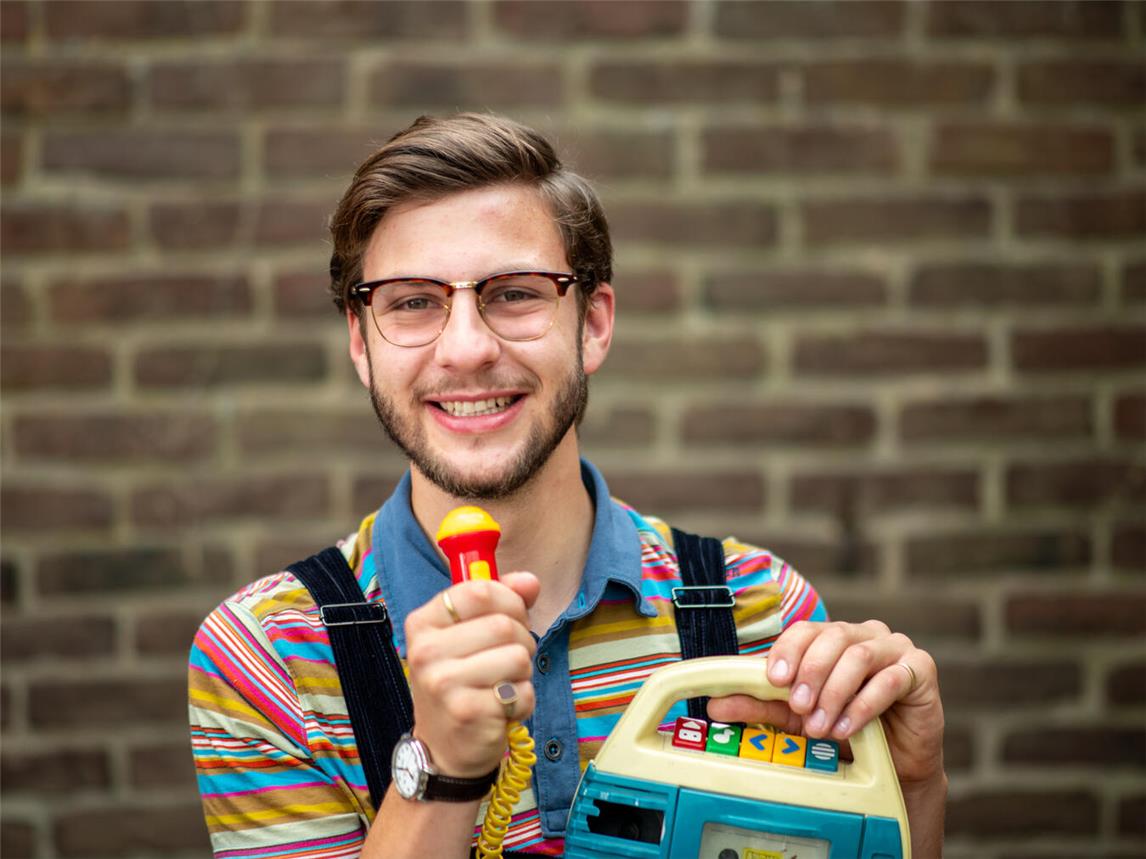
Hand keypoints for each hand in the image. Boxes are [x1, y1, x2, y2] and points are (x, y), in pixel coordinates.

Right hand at [404, 573, 540, 777]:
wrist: (442, 747)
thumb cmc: (461, 682)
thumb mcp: (471, 635)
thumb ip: (502, 600)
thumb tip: (530, 581)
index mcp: (424, 623)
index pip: (479, 590)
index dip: (509, 601)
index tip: (511, 617)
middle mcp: (426, 651)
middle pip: (504, 624)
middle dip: (522, 641)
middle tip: (509, 660)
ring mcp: (443, 684)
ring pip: (518, 657)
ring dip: (523, 673)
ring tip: (503, 684)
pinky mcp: (467, 712)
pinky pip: (522, 692)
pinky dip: (523, 701)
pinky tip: (502, 708)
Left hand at [706, 620, 943, 786]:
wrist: (894, 766)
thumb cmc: (845, 730)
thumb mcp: (796, 717)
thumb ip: (760, 705)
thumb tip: (715, 702)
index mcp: (833, 638)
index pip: (806, 629)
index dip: (788, 650)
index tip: (774, 680)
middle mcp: (864, 634)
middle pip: (832, 636)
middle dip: (811, 673)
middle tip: (799, 707)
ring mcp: (895, 648)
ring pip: (859, 655)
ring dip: (835, 692)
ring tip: (821, 725)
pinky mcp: (921, 670)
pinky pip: (890, 679)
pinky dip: (864, 705)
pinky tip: (848, 728)